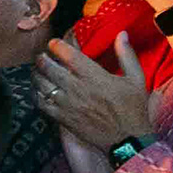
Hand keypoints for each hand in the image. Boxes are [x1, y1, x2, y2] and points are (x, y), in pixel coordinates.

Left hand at [36, 38, 157, 152]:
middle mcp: (78, 88)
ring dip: (37, 74)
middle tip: (41, 56)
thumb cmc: (133, 107)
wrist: (127, 138)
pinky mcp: (62, 118)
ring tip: (37, 70)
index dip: (57, 46)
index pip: (68, 55)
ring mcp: (67, 104)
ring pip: (42, 84)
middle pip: (49, 68)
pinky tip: (38, 89)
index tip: (53, 43)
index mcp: (94, 76)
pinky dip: (36, 94)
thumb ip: (126, 55)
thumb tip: (121, 33)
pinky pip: (41, 103)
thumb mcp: (136, 78)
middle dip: (42, 59)